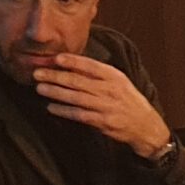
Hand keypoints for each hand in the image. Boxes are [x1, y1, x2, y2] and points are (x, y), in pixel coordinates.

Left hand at [33, 55, 172, 158]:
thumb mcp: (120, 82)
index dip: (72, 61)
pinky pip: (79, 115)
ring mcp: (106, 106)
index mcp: (115, 76)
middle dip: (56, 76)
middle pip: (78, 81)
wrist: (146, 126)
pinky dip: (63, 111)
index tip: (55, 58)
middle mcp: (111, 90)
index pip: (90, 65)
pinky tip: (51, 107)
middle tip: (38, 73)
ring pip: (76, 97)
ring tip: (40, 88)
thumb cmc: (129, 102)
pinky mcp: (103, 122)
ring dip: (56, 92)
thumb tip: (73, 65)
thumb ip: (100, 75)